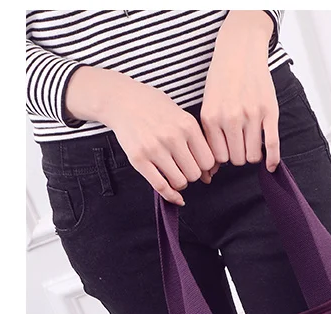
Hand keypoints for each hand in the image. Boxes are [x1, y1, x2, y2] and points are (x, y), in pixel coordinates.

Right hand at [65, 66, 215, 204]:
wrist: (122, 100)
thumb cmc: (154, 107)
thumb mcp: (181, 116)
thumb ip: (196, 142)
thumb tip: (209, 175)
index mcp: (187, 125)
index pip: (208, 161)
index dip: (205, 167)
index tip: (198, 165)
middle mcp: (172, 136)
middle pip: (195, 173)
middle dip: (191, 174)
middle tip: (184, 168)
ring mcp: (154, 148)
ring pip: (180, 182)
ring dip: (180, 182)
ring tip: (174, 173)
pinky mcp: (138, 158)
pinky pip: (161, 186)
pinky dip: (171, 196)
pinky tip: (175, 196)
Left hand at [200, 11, 279, 171]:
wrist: (240, 51)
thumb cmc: (222, 79)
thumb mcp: (208, 104)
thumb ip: (209, 134)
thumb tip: (212, 170)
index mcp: (212, 117)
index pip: (219, 157)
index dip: (225, 156)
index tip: (228, 149)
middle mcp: (230, 118)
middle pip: (236, 159)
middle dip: (239, 156)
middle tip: (240, 145)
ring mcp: (251, 115)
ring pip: (253, 156)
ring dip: (253, 154)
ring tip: (251, 144)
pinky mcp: (269, 112)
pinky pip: (272, 145)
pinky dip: (272, 160)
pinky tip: (270, 165)